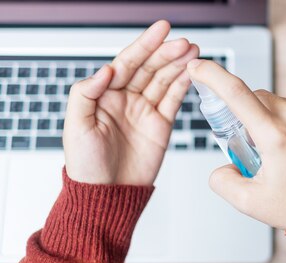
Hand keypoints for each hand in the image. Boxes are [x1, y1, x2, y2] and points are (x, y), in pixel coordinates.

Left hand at [64, 20, 198, 184]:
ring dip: (179, 65)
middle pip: (150, 68)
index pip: (127, 62)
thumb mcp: (75, 126)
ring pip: (165, 81)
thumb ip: (86, 93)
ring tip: (194, 52)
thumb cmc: (86, 164)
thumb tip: (107, 70)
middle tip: (184, 43)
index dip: (144, 44)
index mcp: (105, 95)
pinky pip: (174, 100)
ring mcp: (145, 111)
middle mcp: (126, 99)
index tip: (161, 29)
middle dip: (167, 53)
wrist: (107, 194)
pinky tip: (192, 73)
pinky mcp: (161, 125)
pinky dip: (184, 85)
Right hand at [187, 60, 285, 228]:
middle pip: (257, 97)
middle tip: (252, 145)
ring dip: (271, 119)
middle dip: (246, 114)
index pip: (236, 94)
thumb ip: (223, 181)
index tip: (198, 66)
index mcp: (277, 137)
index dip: (212, 75)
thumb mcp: (252, 203)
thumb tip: (222, 165)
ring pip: (280, 103)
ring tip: (283, 153)